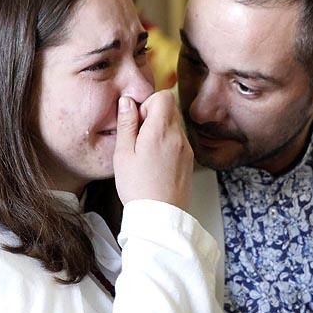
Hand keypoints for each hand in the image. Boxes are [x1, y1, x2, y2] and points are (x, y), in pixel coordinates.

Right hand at [114, 91, 192, 208]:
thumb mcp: (123, 154)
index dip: (148, 103)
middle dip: (154, 116)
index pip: (163, 96)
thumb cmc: (138, 188)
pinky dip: (168, 143)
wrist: (160, 216)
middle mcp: (178, 136)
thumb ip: (126, 124)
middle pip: (170, 109)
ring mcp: (186, 148)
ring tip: (147, 152)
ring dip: (161, 130)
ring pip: (175, 125)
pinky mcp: (190, 159)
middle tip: (140, 137)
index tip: (138, 121)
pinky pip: (179, 140)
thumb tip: (127, 101)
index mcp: (160, 131)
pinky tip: (156, 162)